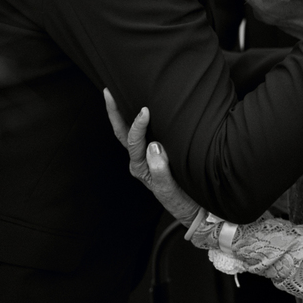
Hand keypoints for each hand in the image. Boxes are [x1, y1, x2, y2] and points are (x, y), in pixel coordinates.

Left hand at [104, 89, 200, 224]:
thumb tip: (154, 147)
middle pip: (121, 134)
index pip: (134, 142)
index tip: (146, 111)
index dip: (138, 126)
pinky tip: (141, 110)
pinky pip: (141, 136)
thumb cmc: (183, 200)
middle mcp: (139, 161)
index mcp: (140, 168)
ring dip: (122, 114)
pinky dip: (136, 121)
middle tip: (108, 91)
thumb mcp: (171, 189)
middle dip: (114, 112)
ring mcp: (145, 158)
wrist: (193, 210)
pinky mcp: (154, 156)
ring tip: (118, 94)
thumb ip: (160, 171)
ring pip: (128, 133)